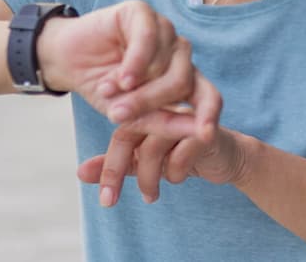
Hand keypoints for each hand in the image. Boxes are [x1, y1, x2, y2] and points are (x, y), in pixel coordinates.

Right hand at [35, 0, 215, 138]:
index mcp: (183, 79)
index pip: (209, 95)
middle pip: (182, 81)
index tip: (206, 135)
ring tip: (106, 92)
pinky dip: (134, 62)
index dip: (210, 114)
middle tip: (118, 116)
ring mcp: (164, 31)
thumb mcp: (130, 114)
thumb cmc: (103, 88)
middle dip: (150, 103)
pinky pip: (148, 38)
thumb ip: (162, 122)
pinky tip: (120, 77)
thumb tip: (200, 134)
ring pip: (164, 63)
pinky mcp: (143, 12)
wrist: (67, 61)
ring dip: (135, 85)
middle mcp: (178, 54)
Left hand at [77, 106, 247, 207]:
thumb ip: (117, 163)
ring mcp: (184, 115)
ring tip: (151, 196)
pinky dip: (176, 172)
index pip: (119, 131)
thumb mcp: (145, 160)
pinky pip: (182, 153)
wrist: (226, 155)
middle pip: (130, 132)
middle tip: (110, 201)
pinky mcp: (206, 129)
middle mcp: (162, 105)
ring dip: (149, 178)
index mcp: (146, 108)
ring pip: (154, 144)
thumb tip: (80, 173)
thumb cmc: (181, 152)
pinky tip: (178, 178)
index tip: (104, 197)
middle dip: (117, 170)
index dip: (107, 165)